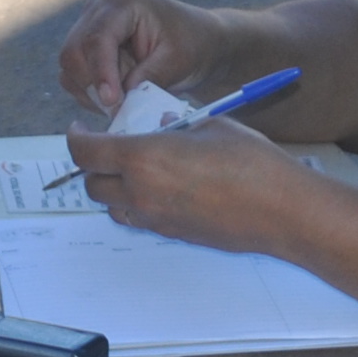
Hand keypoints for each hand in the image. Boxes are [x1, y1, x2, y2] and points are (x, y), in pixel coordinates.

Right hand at [56, 0, 231, 115]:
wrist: (196, 42)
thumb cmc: (191, 44)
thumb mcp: (177, 61)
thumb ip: (147, 78)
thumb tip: (116, 101)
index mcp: (122, 3)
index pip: (97, 38)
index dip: (100, 72)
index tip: (111, 101)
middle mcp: (97, 10)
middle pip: (74, 53)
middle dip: (94, 85)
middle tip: (122, 106)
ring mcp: (88, 27)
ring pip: (70, 68)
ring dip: (92, 91)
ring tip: (127, 97)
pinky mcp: (86, 48)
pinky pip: (74, 77)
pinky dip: (90, 94)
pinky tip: (118, 96)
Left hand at [64, 113, 313, 250]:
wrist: (281, 210)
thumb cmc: (250, 161)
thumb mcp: (211, 125)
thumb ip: (178, 124)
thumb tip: (166, 122)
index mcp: (143, 159)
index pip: (86, 153)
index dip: (77, 139)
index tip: (81, 130)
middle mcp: (141, 193)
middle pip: (92, 184)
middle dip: (95, 165)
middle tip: (112, 148)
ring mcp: (155, 219)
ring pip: (113, 206)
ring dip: (114, 187)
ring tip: (137, 169)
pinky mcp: (173, 234)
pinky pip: (139, 219)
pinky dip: (137, 204)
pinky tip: (164, 188)